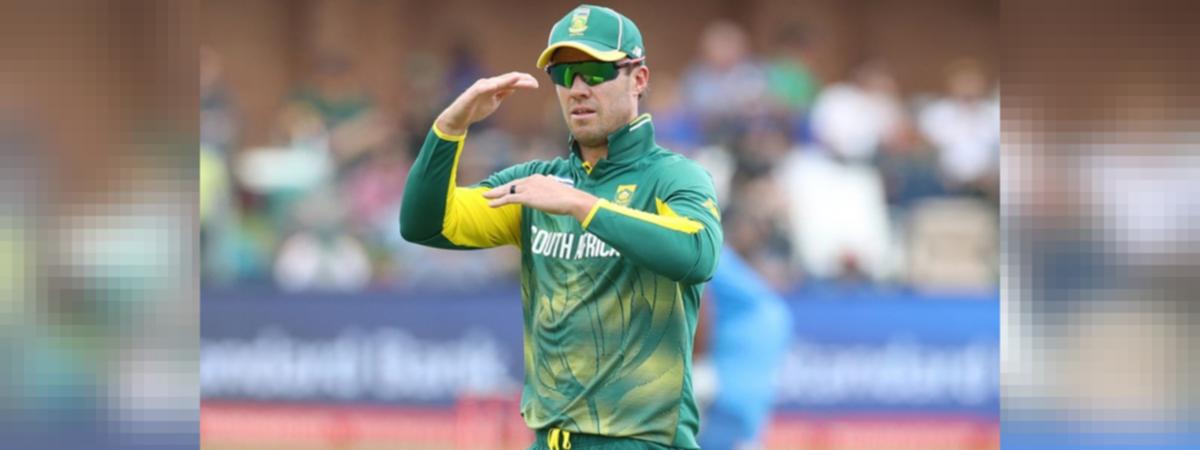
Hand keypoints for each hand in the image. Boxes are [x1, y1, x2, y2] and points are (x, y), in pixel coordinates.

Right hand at [435, 72, 539, 135]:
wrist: (458, 118)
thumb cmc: (475, 110)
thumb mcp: (493, 102)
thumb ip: (502, 94)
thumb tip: (513, 88)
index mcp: (494, 87)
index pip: (511, 82)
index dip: (524, 81)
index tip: (536, 84)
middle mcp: (489, 84)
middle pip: (507, 80)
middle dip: (521, 80)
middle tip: (534, 83)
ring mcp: (480, 88)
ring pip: (497, 82)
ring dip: (508, 80)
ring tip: (518, 78)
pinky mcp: (472, 94)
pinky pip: (481, 89)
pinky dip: (489, 86)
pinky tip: (495, 85)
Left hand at [483, 175, 598, 221]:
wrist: (570, 200)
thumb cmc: (567, 199)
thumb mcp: (555, 193)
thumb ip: (548, 193)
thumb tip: (550, 198)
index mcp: (537, 178)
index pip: (520, 182)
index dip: (510, 186)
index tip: (504, 189)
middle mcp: (531, 180)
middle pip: (511, 184)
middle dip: (499, 188)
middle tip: (488, 191)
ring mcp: (528, 188)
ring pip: (507, 190)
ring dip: (495, 194)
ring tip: (485, 196)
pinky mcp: (526, 197)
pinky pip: (508, 198)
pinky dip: (498, 201)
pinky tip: (490, 205)